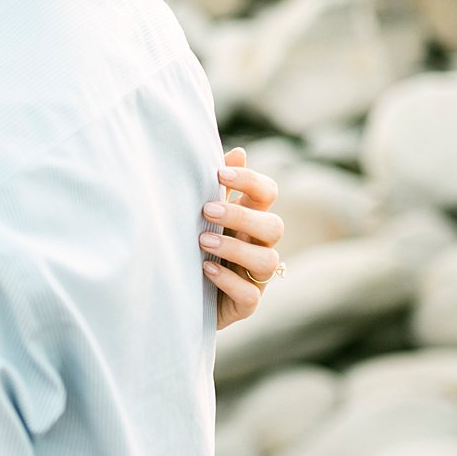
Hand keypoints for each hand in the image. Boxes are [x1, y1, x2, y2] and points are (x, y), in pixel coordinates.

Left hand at [201, 146, 284, 330]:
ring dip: (235, 248)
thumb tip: (238, 152)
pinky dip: (228, 281)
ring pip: (267, 261)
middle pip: (274, 226)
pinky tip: (205, 270)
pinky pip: (250, 294)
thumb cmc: (196, 246)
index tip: (219, 174)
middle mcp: (260, 246)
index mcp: (251, 218)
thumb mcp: (204, 216)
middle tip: (207, 211)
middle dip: (242, 216)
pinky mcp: (247, 303)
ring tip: (202, 242)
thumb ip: (220, 188)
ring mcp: (256, 276)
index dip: (250, 181)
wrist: (182, 295)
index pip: (268, 193)